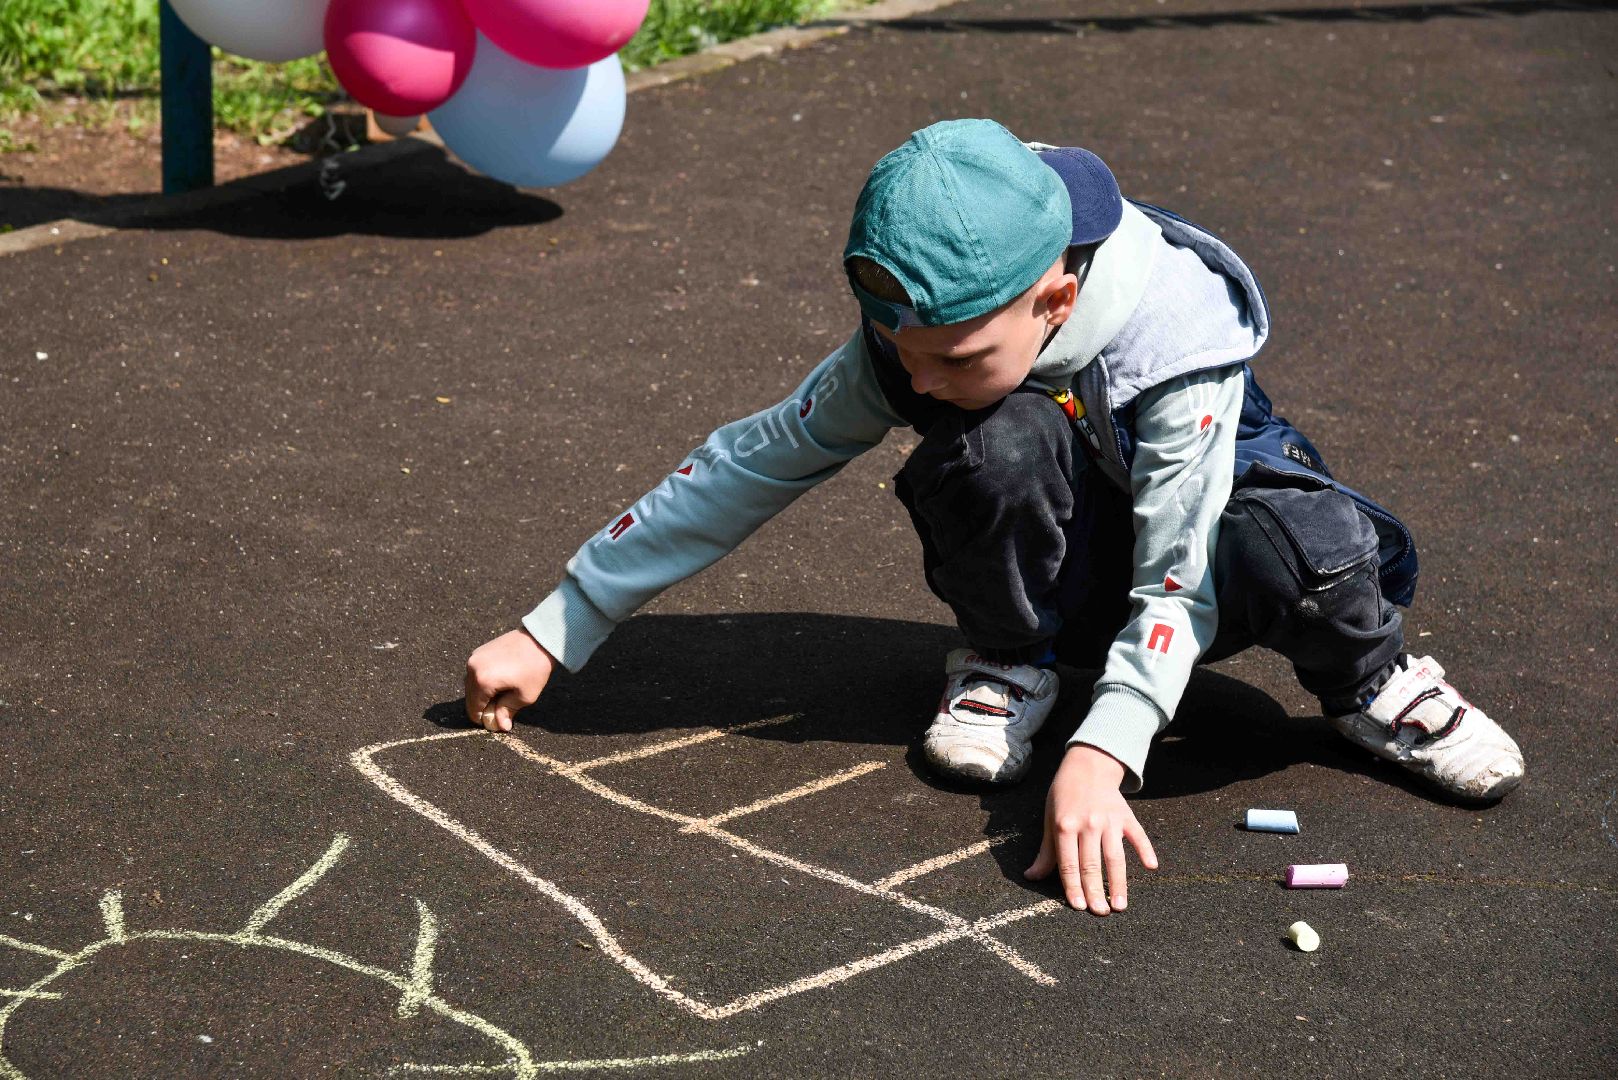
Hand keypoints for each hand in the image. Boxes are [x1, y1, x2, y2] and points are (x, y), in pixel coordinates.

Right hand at [464, 628, 556, 731]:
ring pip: (471, 686)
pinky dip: (483, 681)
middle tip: (502, 708)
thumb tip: (501, 726)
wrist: (540, 639)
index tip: (497, 721)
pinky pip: (475, 673)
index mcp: (482, 681)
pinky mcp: (479, 651)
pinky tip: (500, 681)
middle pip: (471, 698)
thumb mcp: (525, 695)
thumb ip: (507, 711)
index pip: (474, 710)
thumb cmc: (535, 668)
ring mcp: (474, 658)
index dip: (484, 719)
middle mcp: (473, 668)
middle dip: (483, 706)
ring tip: (503, 693)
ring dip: (483, 693)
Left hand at [1024, 744, 1158, 914]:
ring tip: (1120, 905)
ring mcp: (1109, 820)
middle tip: (1100, 913)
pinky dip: (1145, 850)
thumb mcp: (1050, 820)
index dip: (1073, 887)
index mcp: (1065, 826)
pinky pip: (1137, 835)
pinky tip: (1151, 866)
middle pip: (1092, 864)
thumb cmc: (1064, 796)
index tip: (1079, 906)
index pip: (1069, 864)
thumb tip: (1031, 876)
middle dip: (1095, 892)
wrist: (1087, 766)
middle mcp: (1088, 824)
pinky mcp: (1126, 815)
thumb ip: (1046, 852)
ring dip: (1119, 883)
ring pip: (1115, 857)